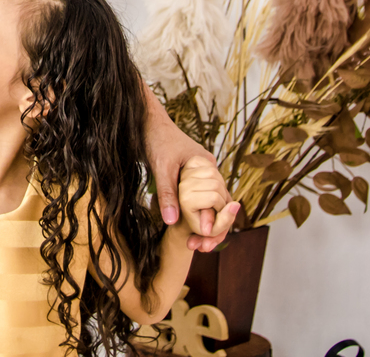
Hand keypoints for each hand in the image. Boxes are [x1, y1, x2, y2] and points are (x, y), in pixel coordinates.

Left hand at [146, 113, 233, 250]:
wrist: (147, 121)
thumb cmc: (156, 139)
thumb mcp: (161, 167)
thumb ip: (167, 193)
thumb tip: (172, 222)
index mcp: (208, 167)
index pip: (222, 203)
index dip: (216, 225)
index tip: (202, 242)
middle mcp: (209, 172)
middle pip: (220, 207)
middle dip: (212, 230)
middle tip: (197, 248)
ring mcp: (200, 175)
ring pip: (210, 205)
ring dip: (204, 225)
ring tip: (193, 244)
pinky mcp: (189, 178)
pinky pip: (199, 200)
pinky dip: (196, 215)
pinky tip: (189, 230)